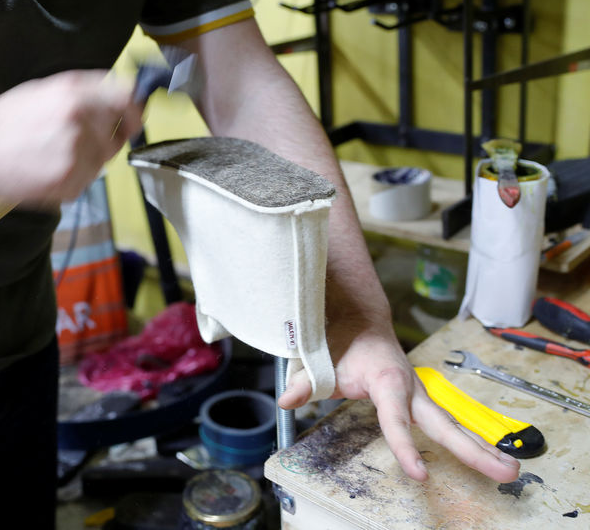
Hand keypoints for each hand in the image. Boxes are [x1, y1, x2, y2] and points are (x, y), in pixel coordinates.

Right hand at [0, 70, 142, 206]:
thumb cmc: (6, 120)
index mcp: (75, 93)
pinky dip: (71, 179)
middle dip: (103, 142)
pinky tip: (45, 170)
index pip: (126, 99)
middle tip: (74, 143)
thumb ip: (86, 92)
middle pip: (116, 137)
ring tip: (52, 156)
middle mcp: (79, 120)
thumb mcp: (47, 89)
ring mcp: (76, 154)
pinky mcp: (69, 182)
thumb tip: (123, 97)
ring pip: (101, 163)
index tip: (134, 119)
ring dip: (85, 162)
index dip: (135, 111)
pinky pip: (85, 182)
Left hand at [279, 329, 520, 483]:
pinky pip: (444, 423)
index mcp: (386, 378)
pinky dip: (468, 441)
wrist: (359, 320)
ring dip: (480, 448)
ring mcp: (418, 394)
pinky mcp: (420, 400)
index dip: (406, 445)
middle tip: (505, 473)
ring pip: (450, 424)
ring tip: (509, 471)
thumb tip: (286, 400)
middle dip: (472, 450)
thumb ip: (306, 383)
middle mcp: (410, 387)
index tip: (419, 474)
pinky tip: (488, 459)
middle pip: (443, 423)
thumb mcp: (321, 360)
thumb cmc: (342, 343)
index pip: (396, 418)